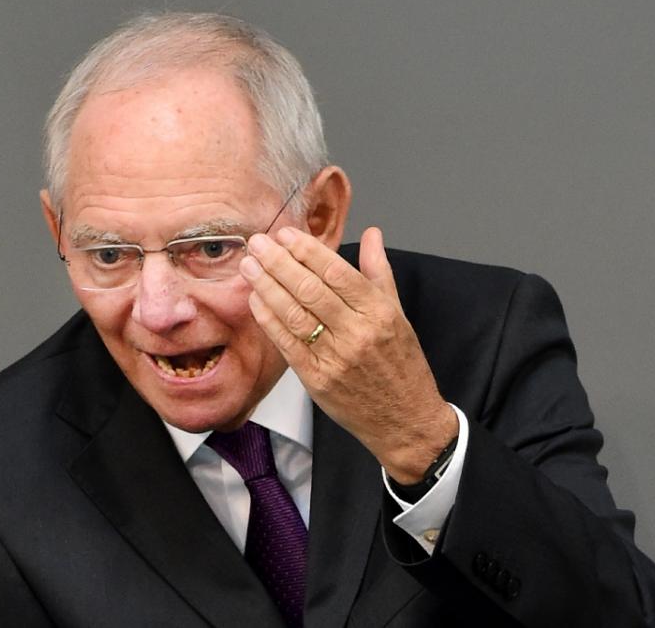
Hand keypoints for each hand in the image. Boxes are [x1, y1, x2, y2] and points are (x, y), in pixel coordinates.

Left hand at [240, 226, 457, 483]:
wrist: (405, 420)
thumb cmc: (401, 365)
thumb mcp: (399, 314)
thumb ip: (379, 272)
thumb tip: (371, 233)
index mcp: (380, 312)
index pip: (336, 272)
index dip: (307, 250)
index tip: (285, 235)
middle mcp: (357, 332)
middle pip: (310, 289)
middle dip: (278, 262)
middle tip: (257, 243)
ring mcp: (335, 358)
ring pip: (294, 314)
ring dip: (267, 287)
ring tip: (249, 266)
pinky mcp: (317, 380)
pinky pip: (286, 343)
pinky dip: (268, 319)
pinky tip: (256, 299)